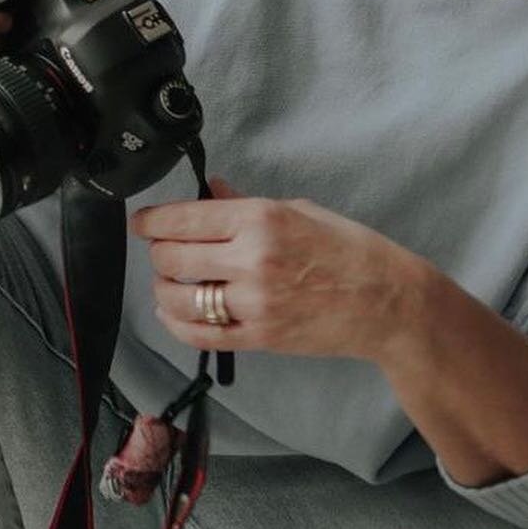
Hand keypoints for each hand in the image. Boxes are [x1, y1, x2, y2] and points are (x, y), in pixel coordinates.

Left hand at [129, 176, 424, 362]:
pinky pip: (199, 334)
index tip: (142, 222)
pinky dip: (176, 324)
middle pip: (172, 256)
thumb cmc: (349, 249)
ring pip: (178, 297)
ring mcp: (253, 302)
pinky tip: (175, 312)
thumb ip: (245, 205)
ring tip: (168, 282)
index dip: (151, 221)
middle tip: (160, 249)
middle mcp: (251, 259)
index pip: (183, 218)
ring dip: (163, 289)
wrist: (385, 300)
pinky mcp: (258, 336)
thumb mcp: (298, 210)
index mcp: (260, 219)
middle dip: (158, 252)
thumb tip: (212, 192)